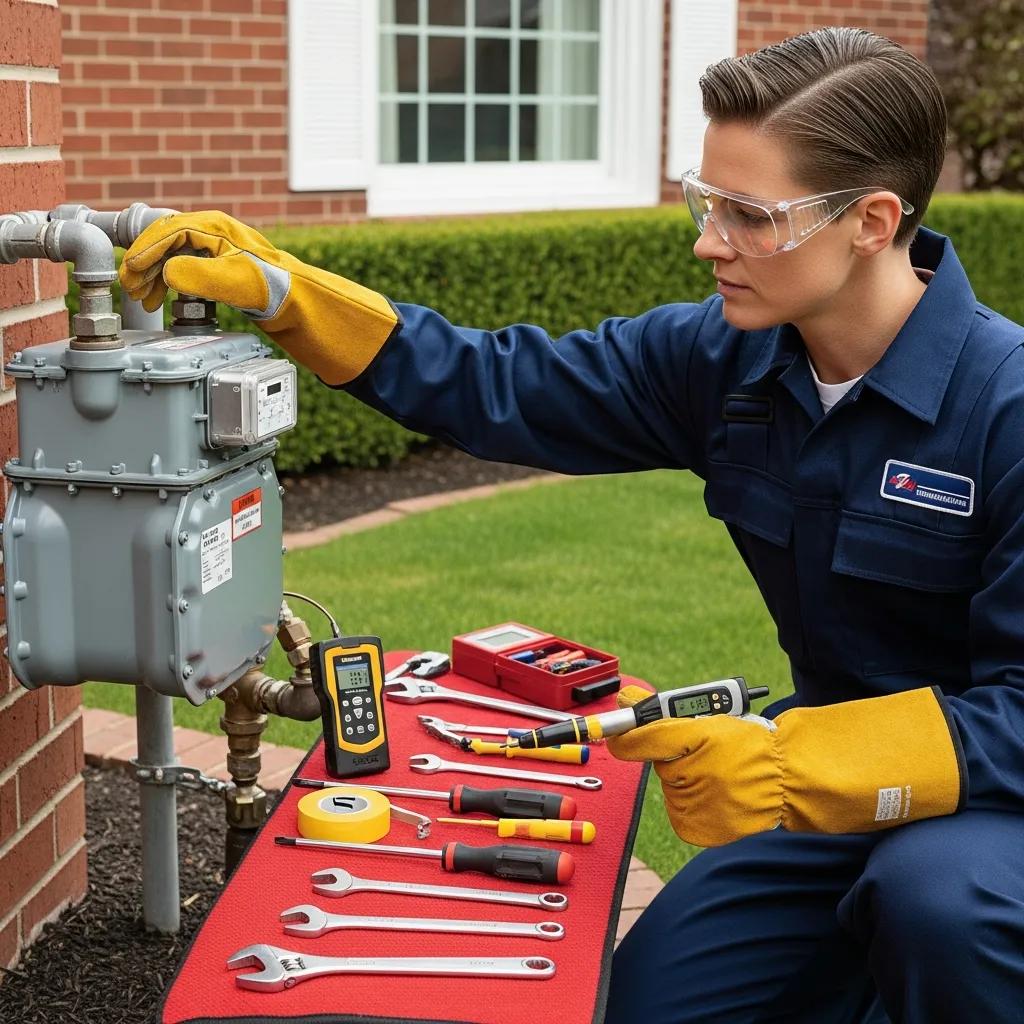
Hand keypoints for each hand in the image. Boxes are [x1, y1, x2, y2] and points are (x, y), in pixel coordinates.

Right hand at [119, 211, 399, 384]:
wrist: (303, 304)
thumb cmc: (275, 289)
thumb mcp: (237, 282)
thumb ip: (200, 276)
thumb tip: (166, 274)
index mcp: (214, 226)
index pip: (166, 231)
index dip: (143, 252)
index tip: (129, 274)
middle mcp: (213, 231)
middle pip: (164, 241)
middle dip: (143, 265)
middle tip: (130, 290)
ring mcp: (216, 247)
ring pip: (172, 255)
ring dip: (153, 276)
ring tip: (144, 300)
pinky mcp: (221, 265)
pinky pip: (184, 266)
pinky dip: (169, 281)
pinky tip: (163, 299)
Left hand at [607, 686, 965, 846]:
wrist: (792, 783)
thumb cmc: (752, 746)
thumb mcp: (708, 720)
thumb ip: (661, 712)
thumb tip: (625, 699)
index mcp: (688, 740)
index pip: (639, 738)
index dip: (626, 731)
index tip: (608, 730)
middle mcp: (686, 776)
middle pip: (659, 762)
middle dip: (676, 755)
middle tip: (708, 750)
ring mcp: (691, 807)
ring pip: (672, 787)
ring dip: (688, 781)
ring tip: (722, 775)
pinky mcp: (696, 831)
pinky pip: (682, 813)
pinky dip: (694, 805)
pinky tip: (719, 797)